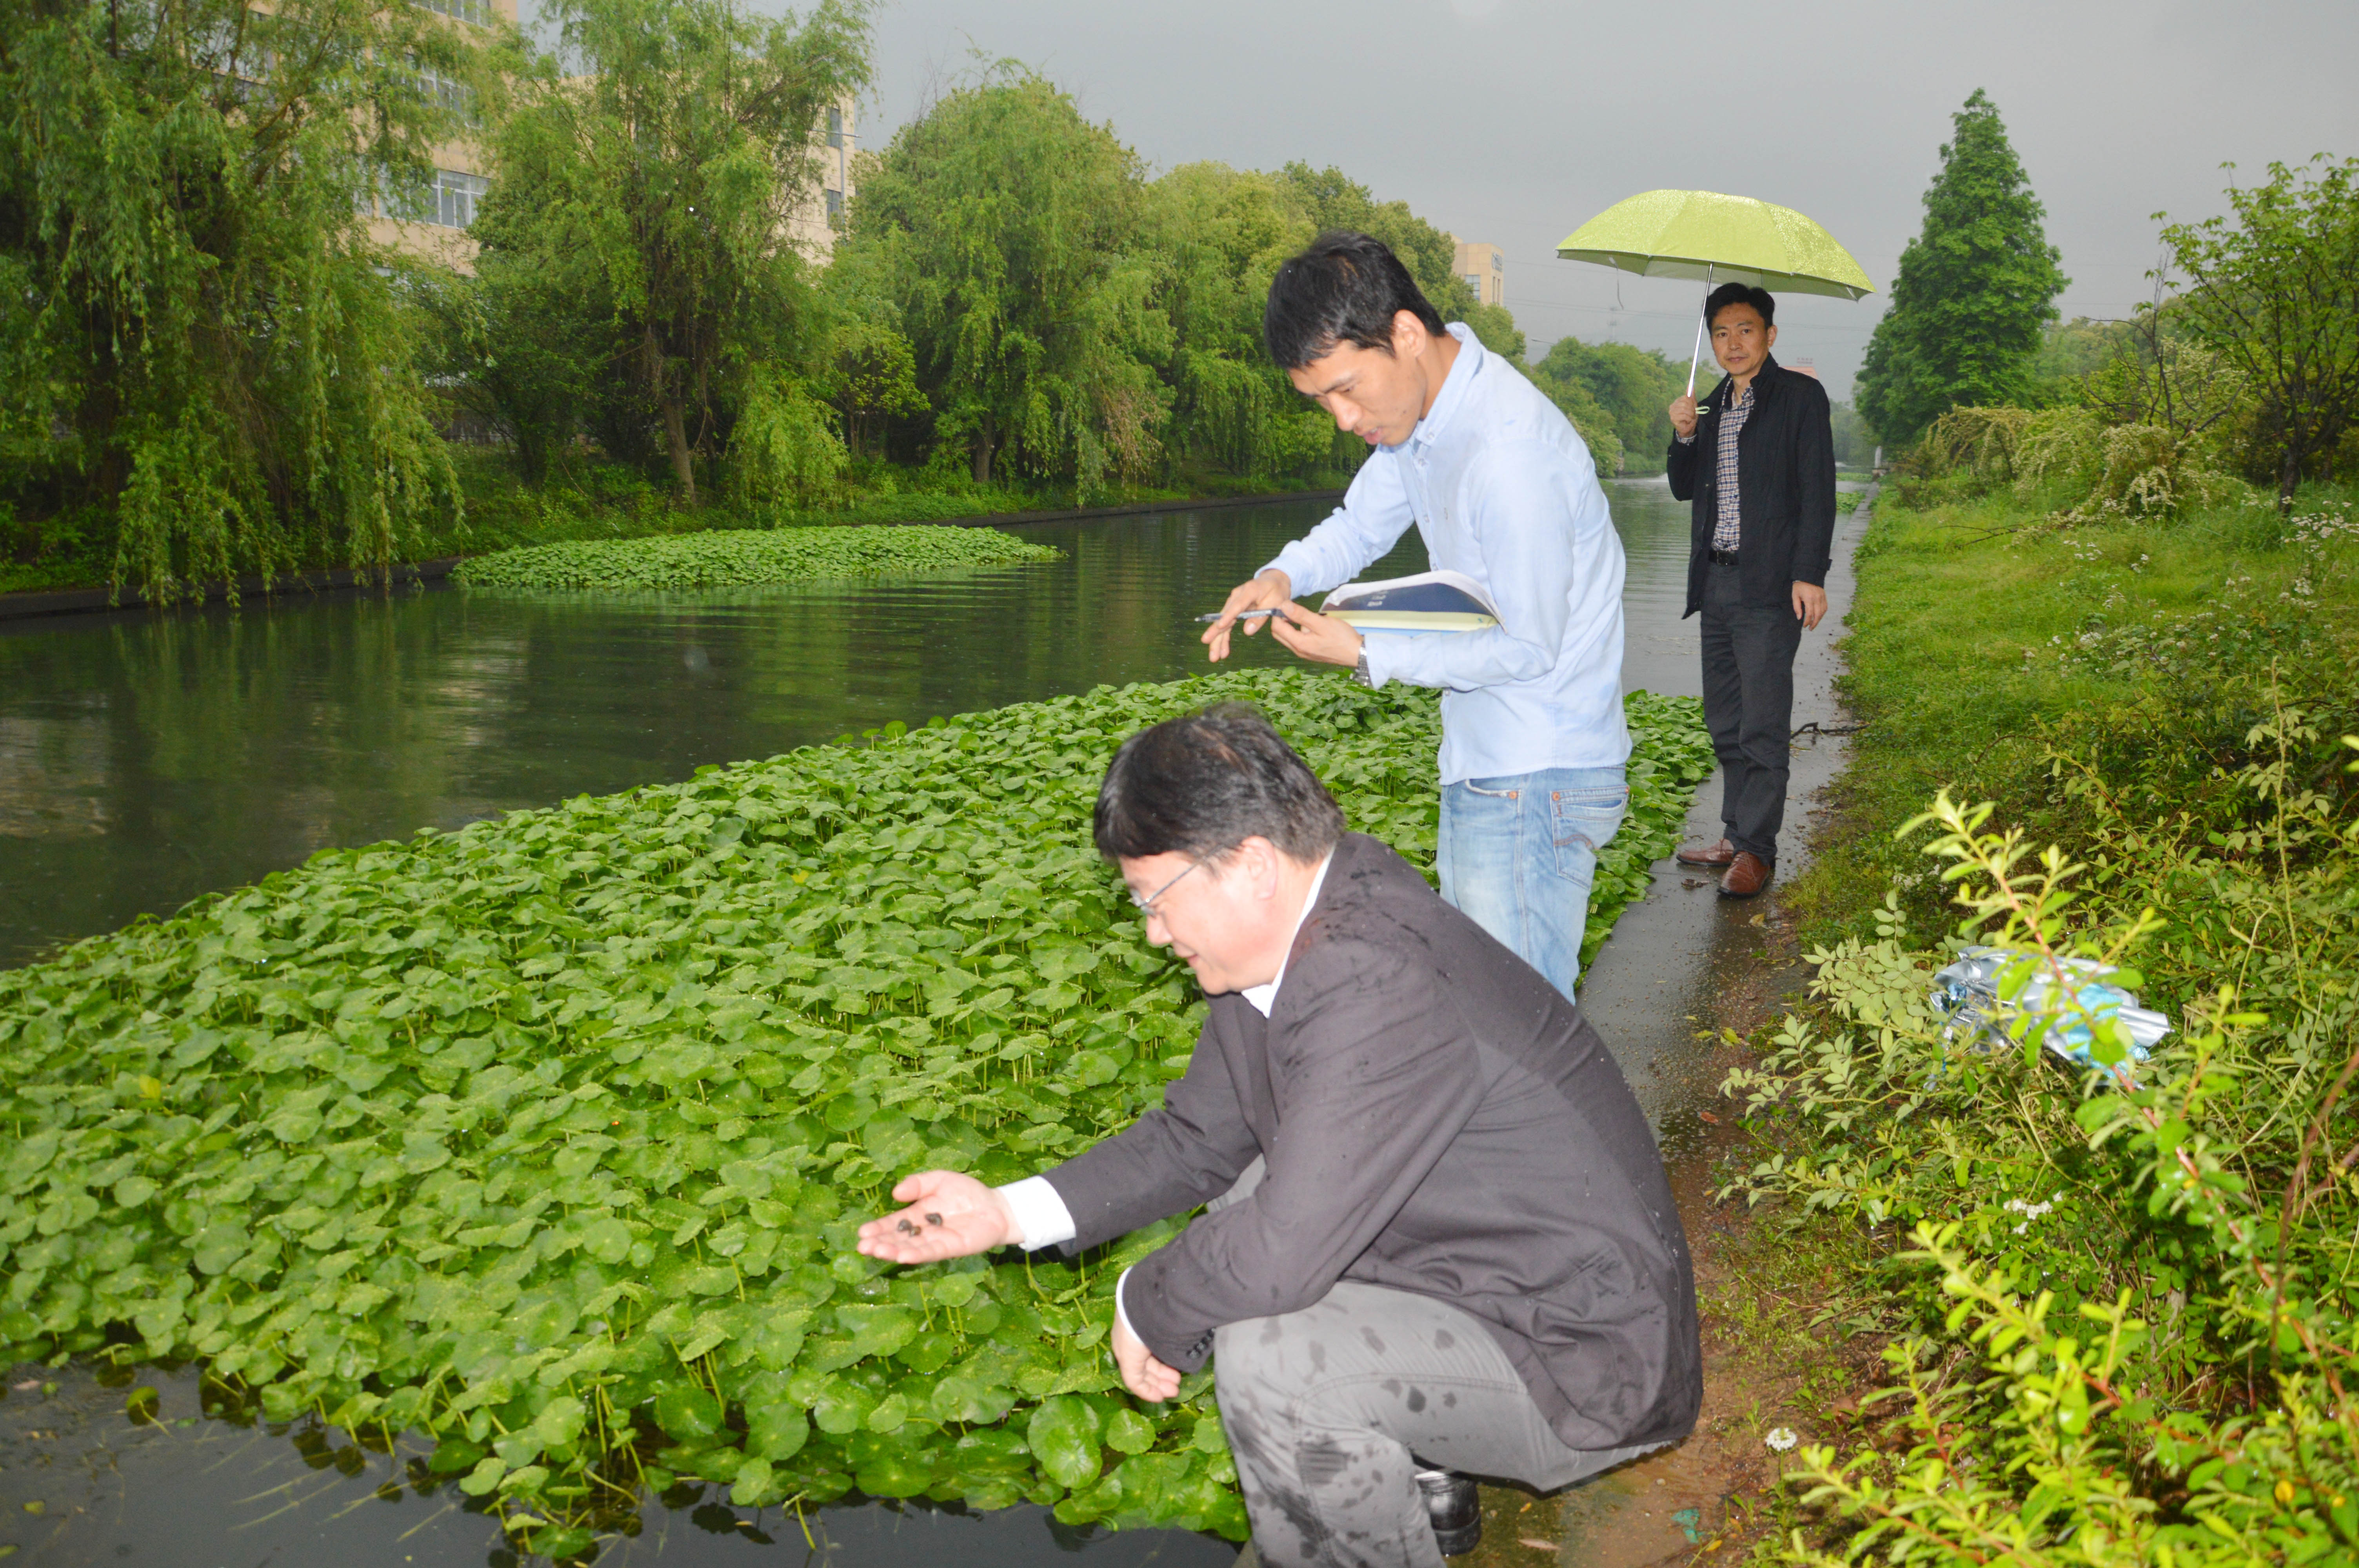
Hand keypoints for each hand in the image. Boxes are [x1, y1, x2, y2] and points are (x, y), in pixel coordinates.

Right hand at [855, 1171, 1021, 1263]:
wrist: (995, 1205)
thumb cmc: (966, 1192)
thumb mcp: (939, 1179)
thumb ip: (918, 1184)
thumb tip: (896, 1193)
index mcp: (916, 1214)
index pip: (893, 1224)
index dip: (877, 1229)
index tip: (862, 1233)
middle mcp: (923, 1231)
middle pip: (898, 1239)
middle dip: (880, 1243)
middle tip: (863, 1247)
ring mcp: (937, 1241)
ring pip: (912, 1248)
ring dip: (895, 1251)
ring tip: (878, 1252)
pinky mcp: (952, 1248)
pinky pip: (933, 1252)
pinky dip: (918, 1254)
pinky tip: (903, 1256)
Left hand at [1112, 1311, 1181, 1401]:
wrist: (1150, 1301)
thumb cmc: (1164, 1307)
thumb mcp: (1170, 1320)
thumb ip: (1174, 1333)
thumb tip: (1190, 1336)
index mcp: (1138, 1327)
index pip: (1149, 1349)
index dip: (1162, 1361)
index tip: (1177, 1371)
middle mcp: (1129, 1339)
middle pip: (1145, 1362)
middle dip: (1162, 1375)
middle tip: (1177, 1384)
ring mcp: (1126, 1350)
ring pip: (1140, 1373)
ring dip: (1157, 1384)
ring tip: (1174, 1390)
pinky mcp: (1126, 1361)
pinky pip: (1134, 1382)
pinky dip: (1146, 1391)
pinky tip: (1159, 1397)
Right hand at [1202, 569, 1292, 662]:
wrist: (1273, 581)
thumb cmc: (1276, 591)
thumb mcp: (1275, 602)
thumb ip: (1261, 616)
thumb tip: (1247, 632)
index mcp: (1249, 591)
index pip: (1237, 605)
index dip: (1228, 616)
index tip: (1220, 626)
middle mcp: (1237, 596)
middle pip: (1224, 615)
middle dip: (1216, 632)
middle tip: (1206, 643)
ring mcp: (1233, 603)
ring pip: (1223, 623)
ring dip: (1218, 640)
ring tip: (1214, 657)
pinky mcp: (1233, 609)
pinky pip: (1227, 625)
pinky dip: (1225, 638)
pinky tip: (1223, 651)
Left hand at [1267, 602, 1364, 668]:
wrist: (1357, 653)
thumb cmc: (1341, 637)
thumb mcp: (1321, 622)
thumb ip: (1301, 614)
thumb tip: (1283, 606)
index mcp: (1299, 643)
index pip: (1277, 628)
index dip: (1277, 614)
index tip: (1285, 604)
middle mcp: (1298, 651)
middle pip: (1279, 634)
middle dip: (1282, 620)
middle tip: (1294, 609)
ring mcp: (1304, 653)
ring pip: (1289, 637)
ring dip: (1293, 625)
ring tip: (1311, 618)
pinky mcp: (1311, 653)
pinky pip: (1299, 640)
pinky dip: (1301, 631)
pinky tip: (1316, 626)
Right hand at [1668, 394, 1698, 438]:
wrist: (1689, 428)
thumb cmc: (1690, 416)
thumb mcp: (1693, 404)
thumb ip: (1691, 395)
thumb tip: (1691, 384)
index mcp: (1677, 401)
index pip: (1685, 398)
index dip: (1691, 403)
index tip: (1692, 408)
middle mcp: (1672, 406)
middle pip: (1685, 403)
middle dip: (1691, 409)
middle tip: (1692, 414)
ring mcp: (1672, 412)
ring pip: (1684, 409)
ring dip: (1690, 414)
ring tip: (1690, 418)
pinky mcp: (1673, 418)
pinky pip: (1684, 416)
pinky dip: (1688, 418)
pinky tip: (1687, 421)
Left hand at [1792, 581, 1827, 630]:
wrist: (1808, 576)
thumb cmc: (1799, 587)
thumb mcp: (1794, 596)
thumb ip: (1797, 607)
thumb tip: (1799, 618)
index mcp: (1809, 598)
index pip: (1809, 614)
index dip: (1807, 622)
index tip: (1804, 626)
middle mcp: (1817, 598)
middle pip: (1818, 615)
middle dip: (1814, 623)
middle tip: (1810, 628)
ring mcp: (1822, 597)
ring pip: (1823, 612)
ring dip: (1819, 619)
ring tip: (1814, 624)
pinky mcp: (1824, 596)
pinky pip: (1825, 607)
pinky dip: (1822, 613)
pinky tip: (1818, 617)